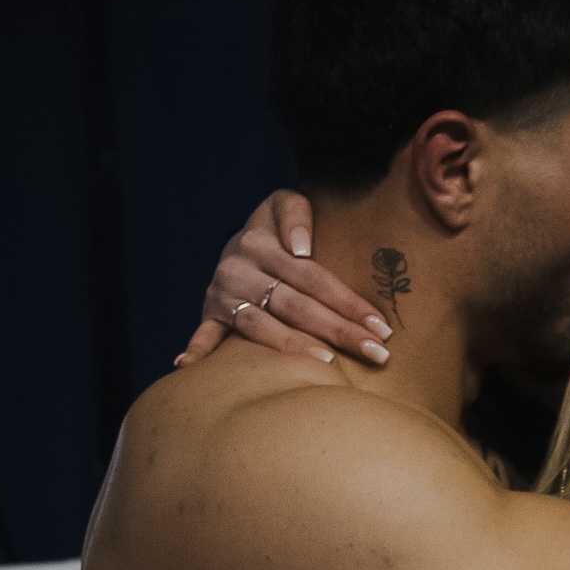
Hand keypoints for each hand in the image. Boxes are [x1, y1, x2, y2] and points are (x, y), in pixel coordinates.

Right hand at [176, 191, 395, 368]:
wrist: (236, 240)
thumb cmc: (276, 228)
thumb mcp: (283, 203)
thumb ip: (296, 213)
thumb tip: (301, 249)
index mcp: (260, 243)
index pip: (314, 277)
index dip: (348, 302)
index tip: (380, 327)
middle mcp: (238, 269)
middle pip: (296, 305)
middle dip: (338, 331)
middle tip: (375, 353)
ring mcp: (222, 294)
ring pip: (262, 327)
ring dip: (295, 348)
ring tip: (329, 366)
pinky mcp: (210, 313)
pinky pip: (206, 334)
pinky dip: (199, 349)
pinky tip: (190, 366)